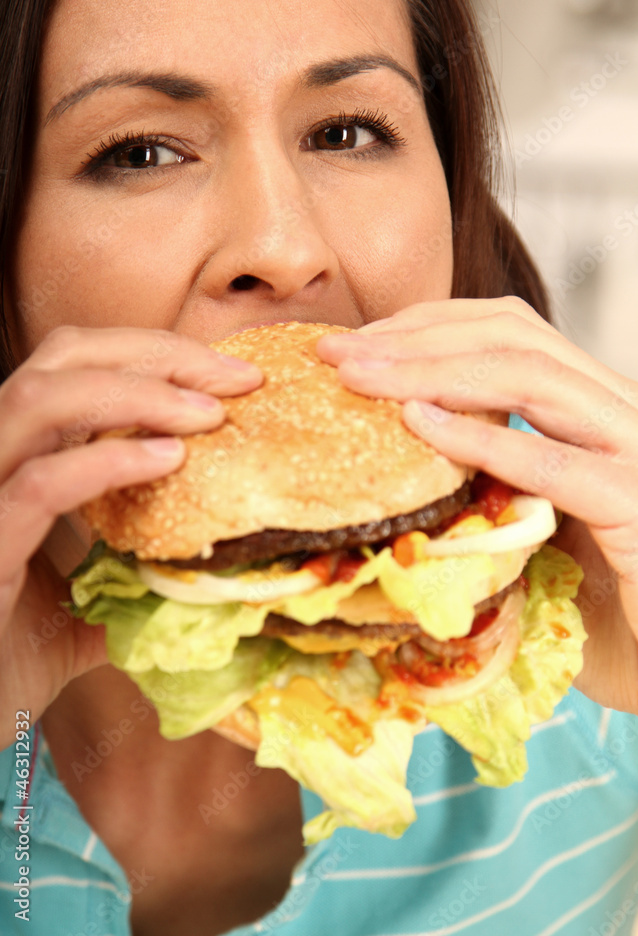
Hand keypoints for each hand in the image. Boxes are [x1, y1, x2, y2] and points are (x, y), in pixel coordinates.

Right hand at [0, 326, 262, 747]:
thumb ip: (126, 577)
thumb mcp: (81, 608)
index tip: (230, 377)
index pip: (77, 367)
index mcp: (15, 459)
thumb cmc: (7, 664)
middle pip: (63, 356)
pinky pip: (40, 482)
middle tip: (235, 378)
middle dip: (157, 353)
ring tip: (209, 413)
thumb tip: (204, 574)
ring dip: (138, 392)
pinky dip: (108, 461)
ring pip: (42, 396)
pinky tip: (167, 460)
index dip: (153, 355)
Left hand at [317, 298, 637, 723]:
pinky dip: (483, 439)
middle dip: (416, 336)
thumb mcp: (547, 546)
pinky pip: (556, 464)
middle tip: (337, 350)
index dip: (432, 327)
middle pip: (516, 337)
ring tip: (358, 376)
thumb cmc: (625, 625)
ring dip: (431, 370)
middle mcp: (633, 415)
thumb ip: (496, 503)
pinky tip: (420, 424)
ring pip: (533, 375)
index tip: (359, 346)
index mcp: (608, 414)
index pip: (515, 336)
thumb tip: (401, 489)